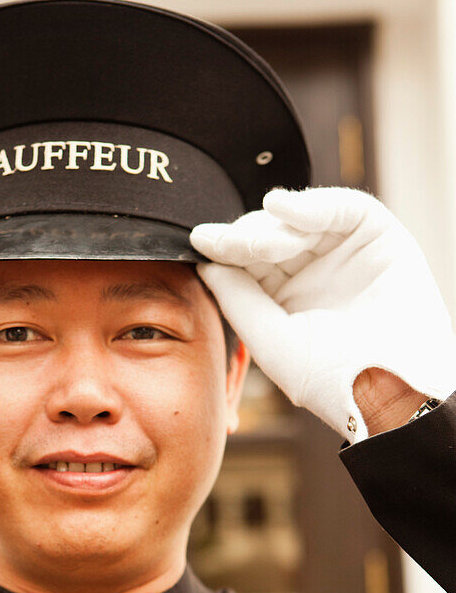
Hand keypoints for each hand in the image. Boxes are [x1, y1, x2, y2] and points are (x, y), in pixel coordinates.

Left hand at [191, 187, 455, 441]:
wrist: (395, 389)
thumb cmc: (336, 379)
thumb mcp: (273, 341)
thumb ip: (238, 299)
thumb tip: (205, 263)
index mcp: (285, 301)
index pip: (246, 265)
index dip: (223, 251)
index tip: (198, 241)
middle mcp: (313, 273)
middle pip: (267, 236)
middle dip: (243, 238)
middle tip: (224, 244)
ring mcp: (343, 253)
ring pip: (297, 220)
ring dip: (271, 227)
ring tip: (257, 244)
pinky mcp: (377, 235)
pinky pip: (341, 207)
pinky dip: (310, 203)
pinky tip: (281, 206)